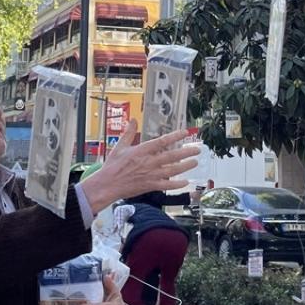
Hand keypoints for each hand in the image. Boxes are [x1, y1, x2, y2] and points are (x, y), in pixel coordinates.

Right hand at [79, 120, 199, 211]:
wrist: (107, 185)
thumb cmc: (113, 166)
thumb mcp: (120, 146)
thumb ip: (129, 133)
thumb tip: (133, 119)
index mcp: (142, 150)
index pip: (162, 141)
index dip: (174, 136)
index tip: (184, 133)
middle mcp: (149, 162)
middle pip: (172, 156)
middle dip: (186, 152)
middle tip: (197, 149)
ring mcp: (151, 174)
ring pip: (172, 170)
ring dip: (185, 166)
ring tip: (195, 162)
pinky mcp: (150, 185)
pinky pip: (167, 185)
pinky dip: (177, 184)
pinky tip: (185, 182)